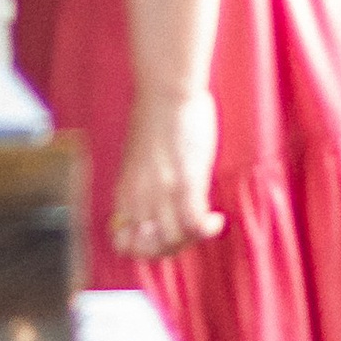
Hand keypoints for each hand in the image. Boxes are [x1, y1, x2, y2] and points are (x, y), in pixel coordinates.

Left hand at [109, 87, 222, 259]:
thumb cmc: (155, 118)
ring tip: (204, 224)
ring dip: (193, 240)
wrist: (165, 90)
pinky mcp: (186, 181)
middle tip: (189, 233)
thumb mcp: (140, 160)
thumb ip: (146, 186)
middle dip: (173, 249)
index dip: (142, 250)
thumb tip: (155, 207)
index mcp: (125, 190)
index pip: (124, 244)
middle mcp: (140, 196)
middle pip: (153, 248)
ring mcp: (162, 190)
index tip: (162, 238)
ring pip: (174, 241)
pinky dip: (206, 230)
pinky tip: (216, 220)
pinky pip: (195, 223)